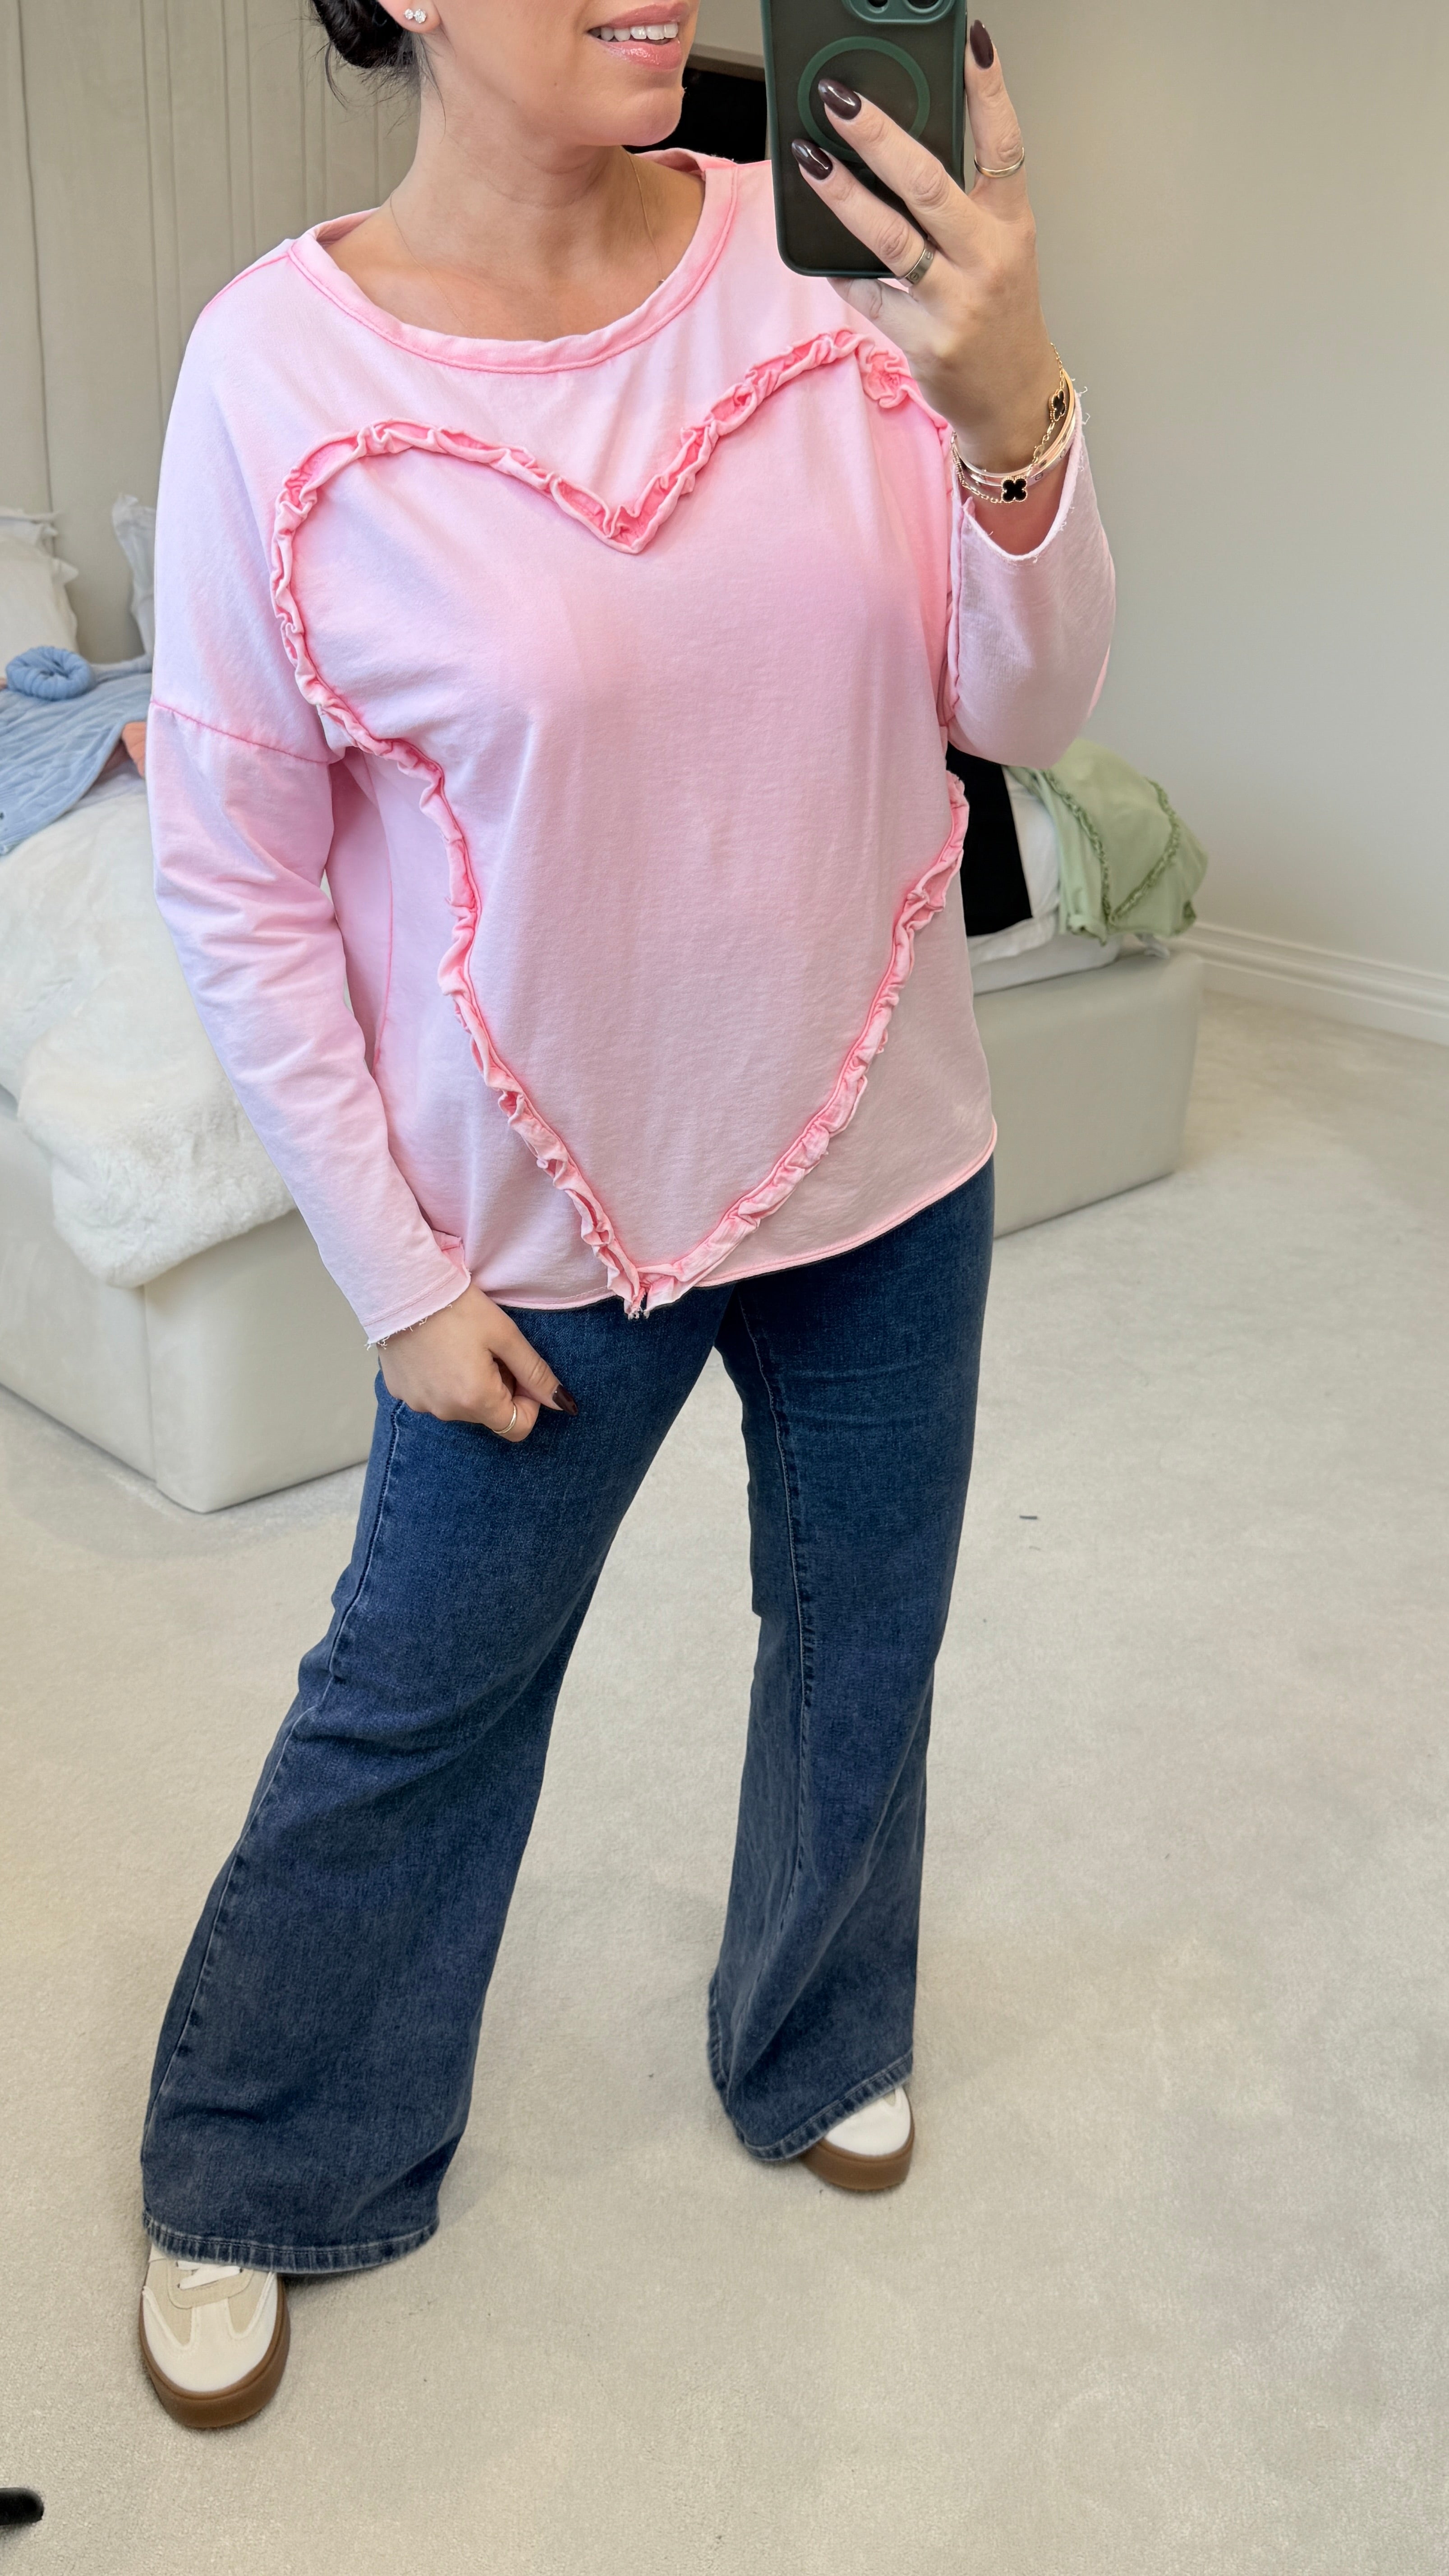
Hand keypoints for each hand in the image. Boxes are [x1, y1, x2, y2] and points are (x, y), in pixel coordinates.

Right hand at [379, 1282, 577, 1439]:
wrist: (401, 1286)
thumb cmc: (456, 1306)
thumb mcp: (506, 1335)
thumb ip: (536, 1373)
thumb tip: (563, 1404)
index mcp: (476, 1400)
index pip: (517, 1428)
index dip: (527, 1402)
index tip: (518, 1371)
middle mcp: (445, 1412)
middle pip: (489, 1415)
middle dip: (498, 1388)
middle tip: (488, 1350)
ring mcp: (419, 1404)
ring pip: (461, 1406)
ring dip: (470, 1384)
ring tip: (460, 1346)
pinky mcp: (400, 1392)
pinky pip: (433, 1395)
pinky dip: (443, 1379)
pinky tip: (437, 1349)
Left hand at [792, 22, 1060, 483]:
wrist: (1011, 398)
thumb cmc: (998, 313)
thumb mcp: (998, 248)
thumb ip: (963, 202)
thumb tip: (899, 148)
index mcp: (1011, 224)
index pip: (1004, 143)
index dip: (988, 90)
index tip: (971, 41)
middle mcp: (989, 259)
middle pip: (929, 183)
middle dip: (878, 136)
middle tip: (839, 99)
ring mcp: (957, 303)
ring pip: (892, 239)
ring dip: (843, 196)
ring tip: (808, 159)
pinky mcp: (927, 342)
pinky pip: (871, 297)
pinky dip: (843, 272)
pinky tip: (822, 252)